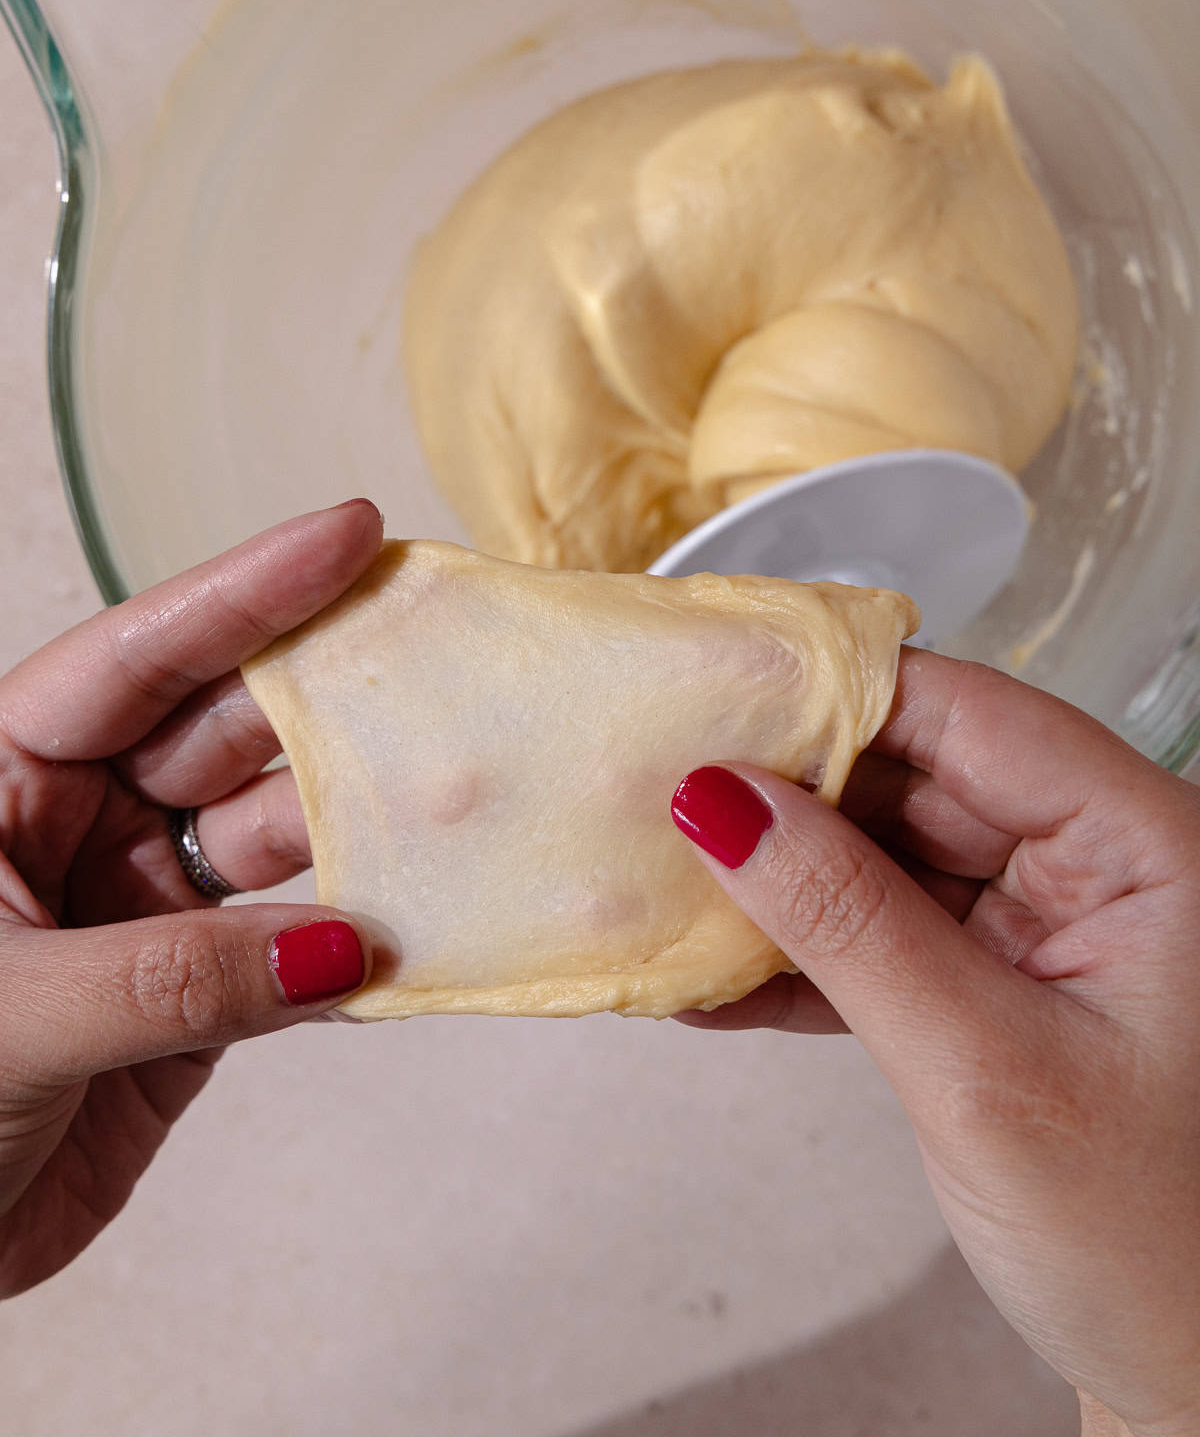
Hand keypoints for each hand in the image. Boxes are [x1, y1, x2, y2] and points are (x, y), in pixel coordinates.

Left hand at [0, 501, 380, 1297]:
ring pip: (278, 839)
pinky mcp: (195, 998)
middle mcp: (82, 824)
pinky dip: (356, 945)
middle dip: (334, 697)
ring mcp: (144, 908)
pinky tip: (425, 919)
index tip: (351, 534)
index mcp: (4, 777)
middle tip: (443, 657)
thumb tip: (339, 948)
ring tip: (459, 793)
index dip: (247, 591)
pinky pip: (292, 953)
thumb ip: (173, 978)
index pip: (137, 658)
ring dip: (365, 825)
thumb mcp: (11, 1012)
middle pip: (229, 733)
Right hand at [671, 650, 1199, 1435]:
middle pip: (917, 775)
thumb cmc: (1155, 1242)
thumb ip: (846, 922)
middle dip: (787, 792)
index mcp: (1147, 844)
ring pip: (885, 853)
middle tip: (657, 796)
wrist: (1190, 1375)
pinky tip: (712, 975)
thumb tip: (720, 802)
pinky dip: (800, 955)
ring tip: (662, 884)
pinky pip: (882, 933)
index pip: (972, 716)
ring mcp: (1045, 924)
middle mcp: (1099, 863)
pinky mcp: (995, 983)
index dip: (837, 698)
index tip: (712, 699)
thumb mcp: (981, 1068)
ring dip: (778, 882)